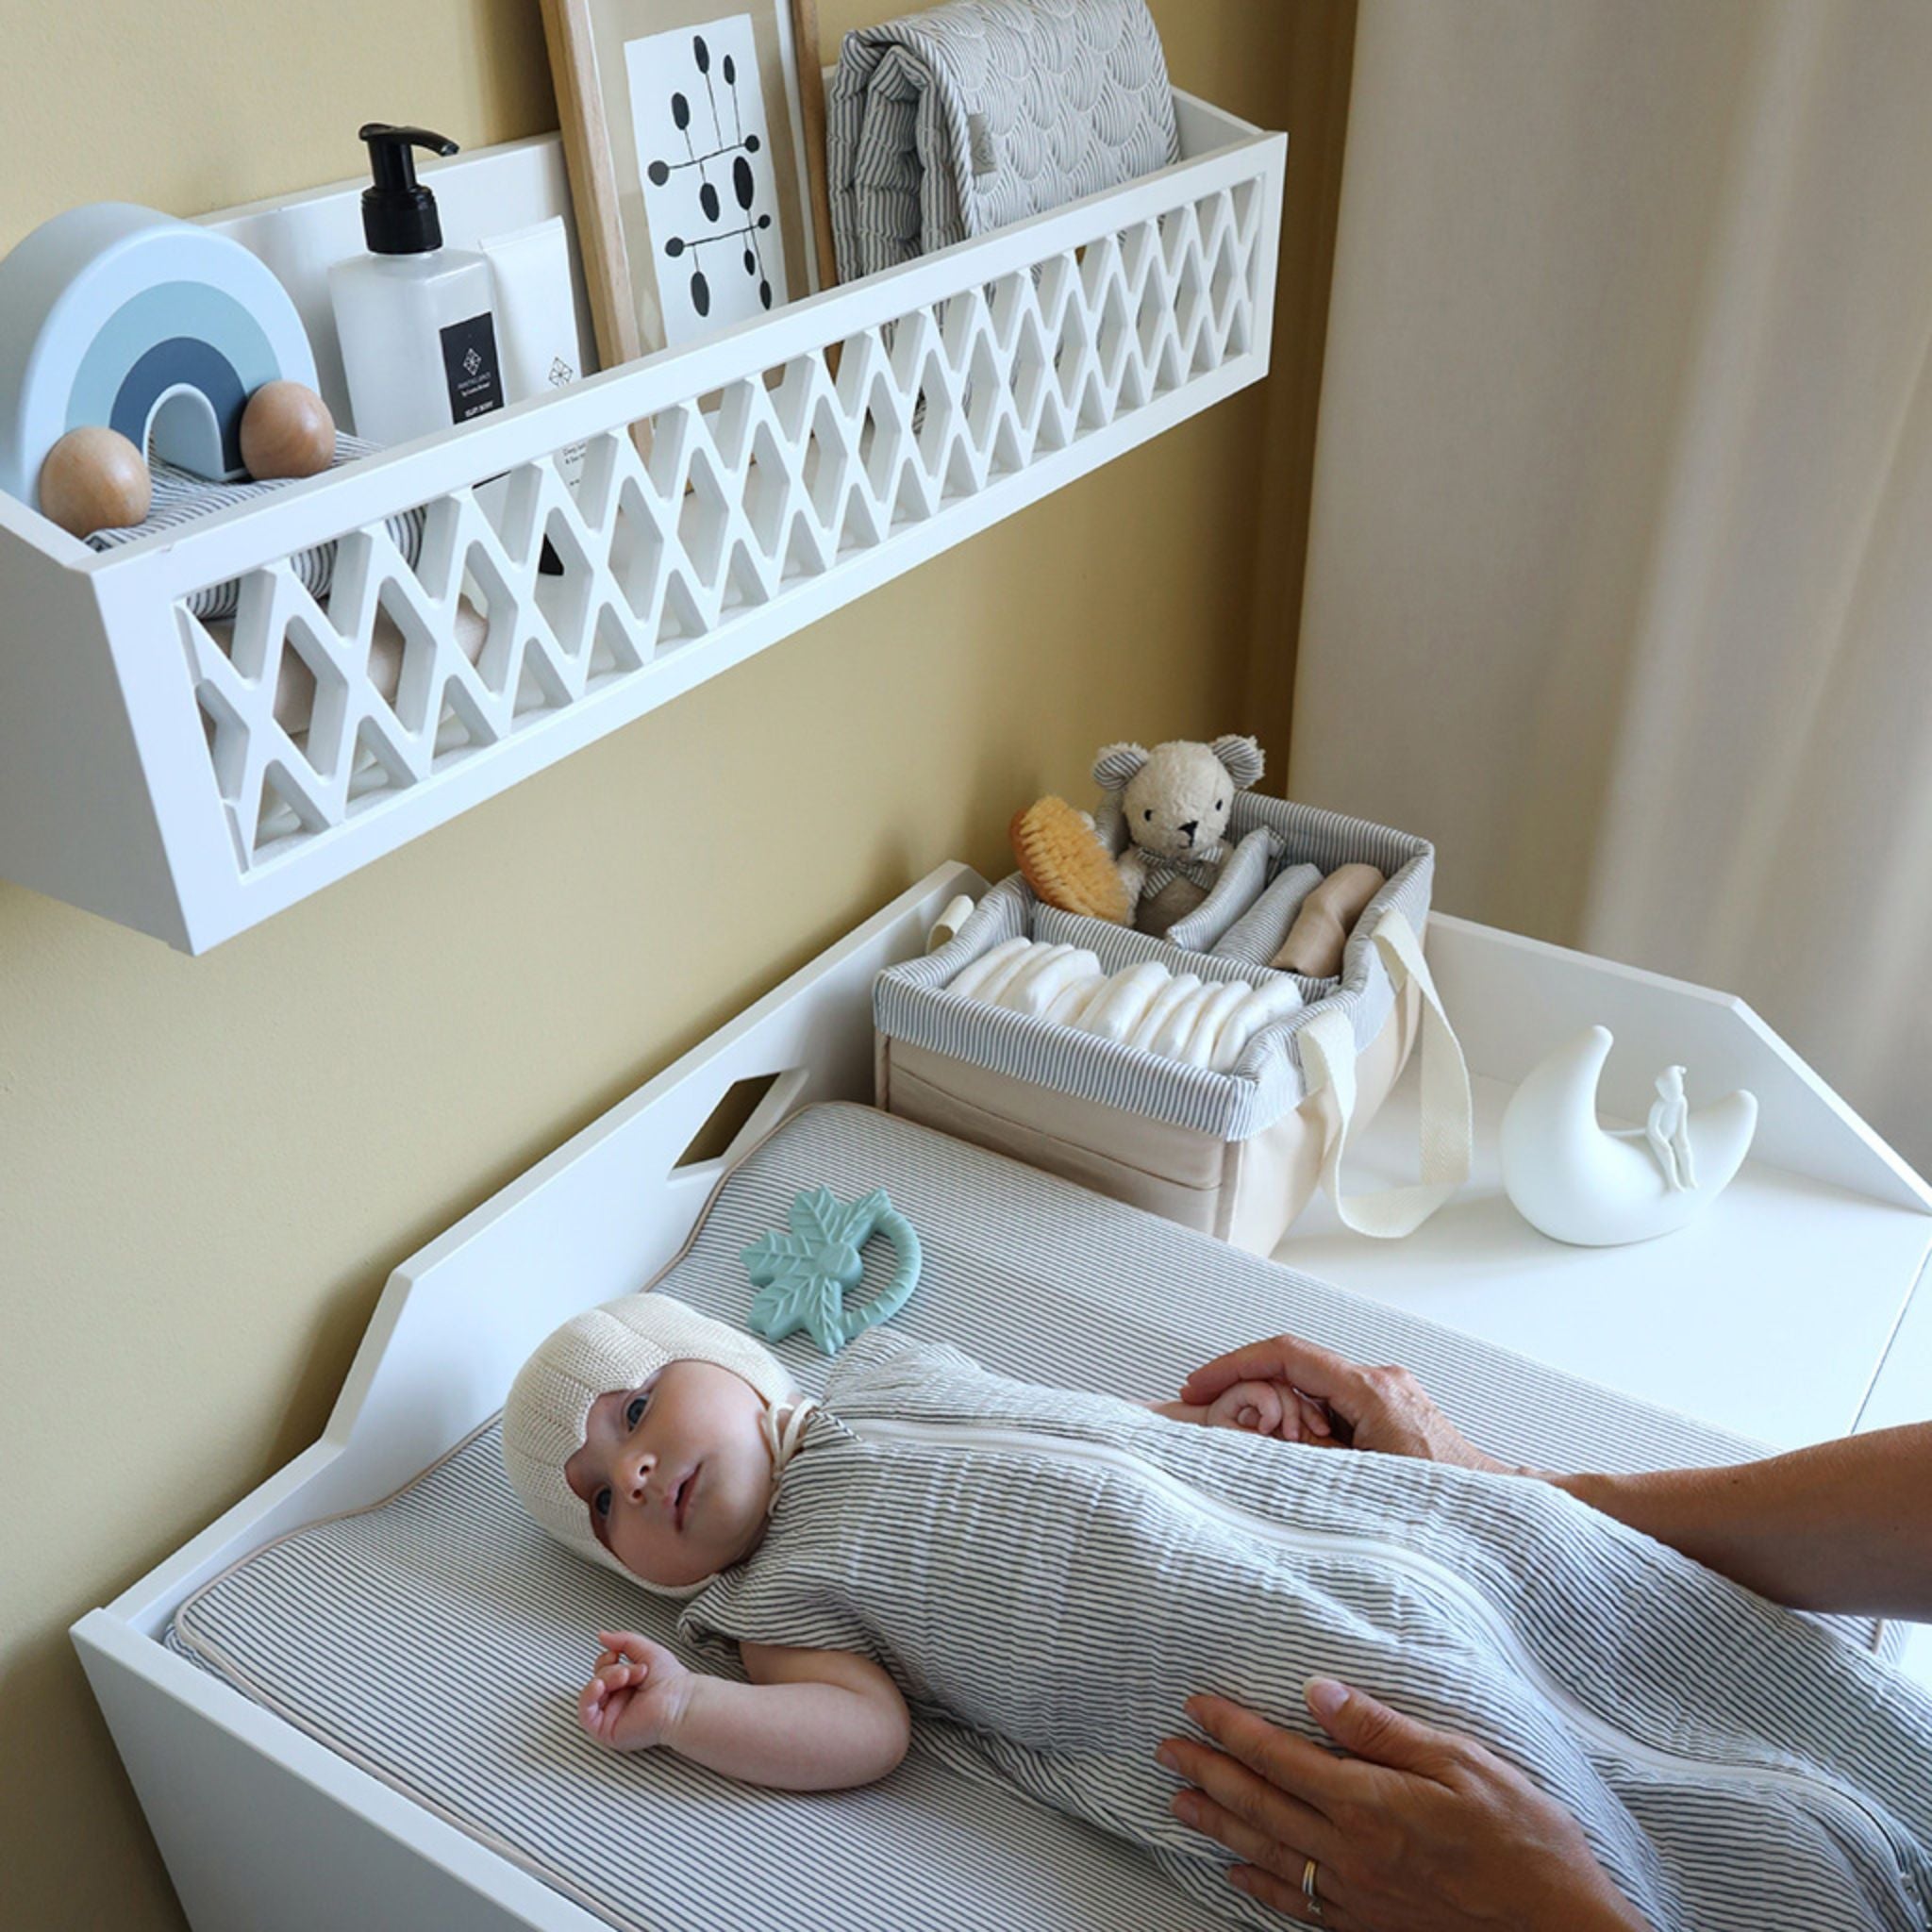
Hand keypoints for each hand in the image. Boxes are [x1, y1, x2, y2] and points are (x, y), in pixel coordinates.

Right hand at [578, 1630, 695, 1752]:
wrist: (678, 1701)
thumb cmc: (669, 1679)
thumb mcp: (645, 1650)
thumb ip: (623, 1641)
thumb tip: (601, 1635)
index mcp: (626, 1685)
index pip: (602, 1670)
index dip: (606, 1659)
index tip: (618, 1655)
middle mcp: (617, 1701)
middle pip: (596, 1679)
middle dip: (610, 1670)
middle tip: (633, 1672)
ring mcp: (612, 1716)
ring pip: (591, 1694)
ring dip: (604, 1679)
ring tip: (624, 1677)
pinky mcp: (607, 1731)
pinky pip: (585, 1716)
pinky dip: (588, 1697)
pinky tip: (599, 1686)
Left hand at [1158, 1680, 1648, 1931]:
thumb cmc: (1524, 1841)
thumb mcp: (1463, 1763)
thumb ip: (1383, 1730)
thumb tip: (1318, 1693)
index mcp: (1369, 1803)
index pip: (1279, 1757)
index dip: (1232, 1729)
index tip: (1196, 1706)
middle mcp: (1350, 1853)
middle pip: (1259, 1805)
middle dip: (1209, 1772)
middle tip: (1167, 1751)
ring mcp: (1356, 1897)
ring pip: (1267, 1855)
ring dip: (1218, 1825)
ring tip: (1180, 1804)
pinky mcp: (1368, 1928)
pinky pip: (1297, 1905)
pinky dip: (1259, 1887)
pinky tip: (1236, 1873)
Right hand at [1179, 1334, 1516, 1473]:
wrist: (1500, 1516)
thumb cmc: (1443, 1506)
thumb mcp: (1359, 1485)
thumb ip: (1301, 1458)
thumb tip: (1248, 1442)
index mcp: (1370, 1389)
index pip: (1285, 1353)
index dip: (1232, 1365)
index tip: (1197, 1385)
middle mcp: (1379, 1380)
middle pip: (1294, 1370)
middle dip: (1253, 1398)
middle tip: (1227, 1434)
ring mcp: (1385, 1392)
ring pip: (1310, 1390)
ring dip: (1280, 1418)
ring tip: (1271, 1461)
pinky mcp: (1388, 1410)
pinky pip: (1330, 1406)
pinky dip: (1303, 1426)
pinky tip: (1298, 1460)